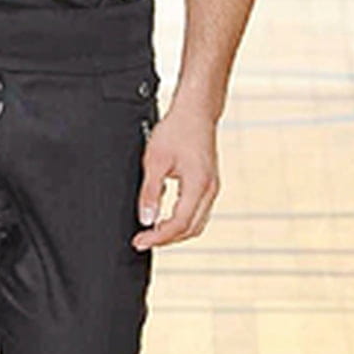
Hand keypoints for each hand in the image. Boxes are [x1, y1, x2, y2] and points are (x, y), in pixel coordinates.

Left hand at [132, 106, 219, 250]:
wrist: (196, 111)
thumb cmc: (177, 130)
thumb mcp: (154, 161)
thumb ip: (150, 193)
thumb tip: (146, 219)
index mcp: (198, 185)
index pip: (178, 224)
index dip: (157, 237)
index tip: (140, 242)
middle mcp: (210, 190)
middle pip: (190, 229)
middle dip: (166, 239)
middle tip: (143, 241)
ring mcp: (212, 188)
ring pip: (196, 224)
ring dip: (175, 232)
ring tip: (152, 232)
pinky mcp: (210, 184)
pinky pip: (198, 213)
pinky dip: (182, 221)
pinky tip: (164, 218)